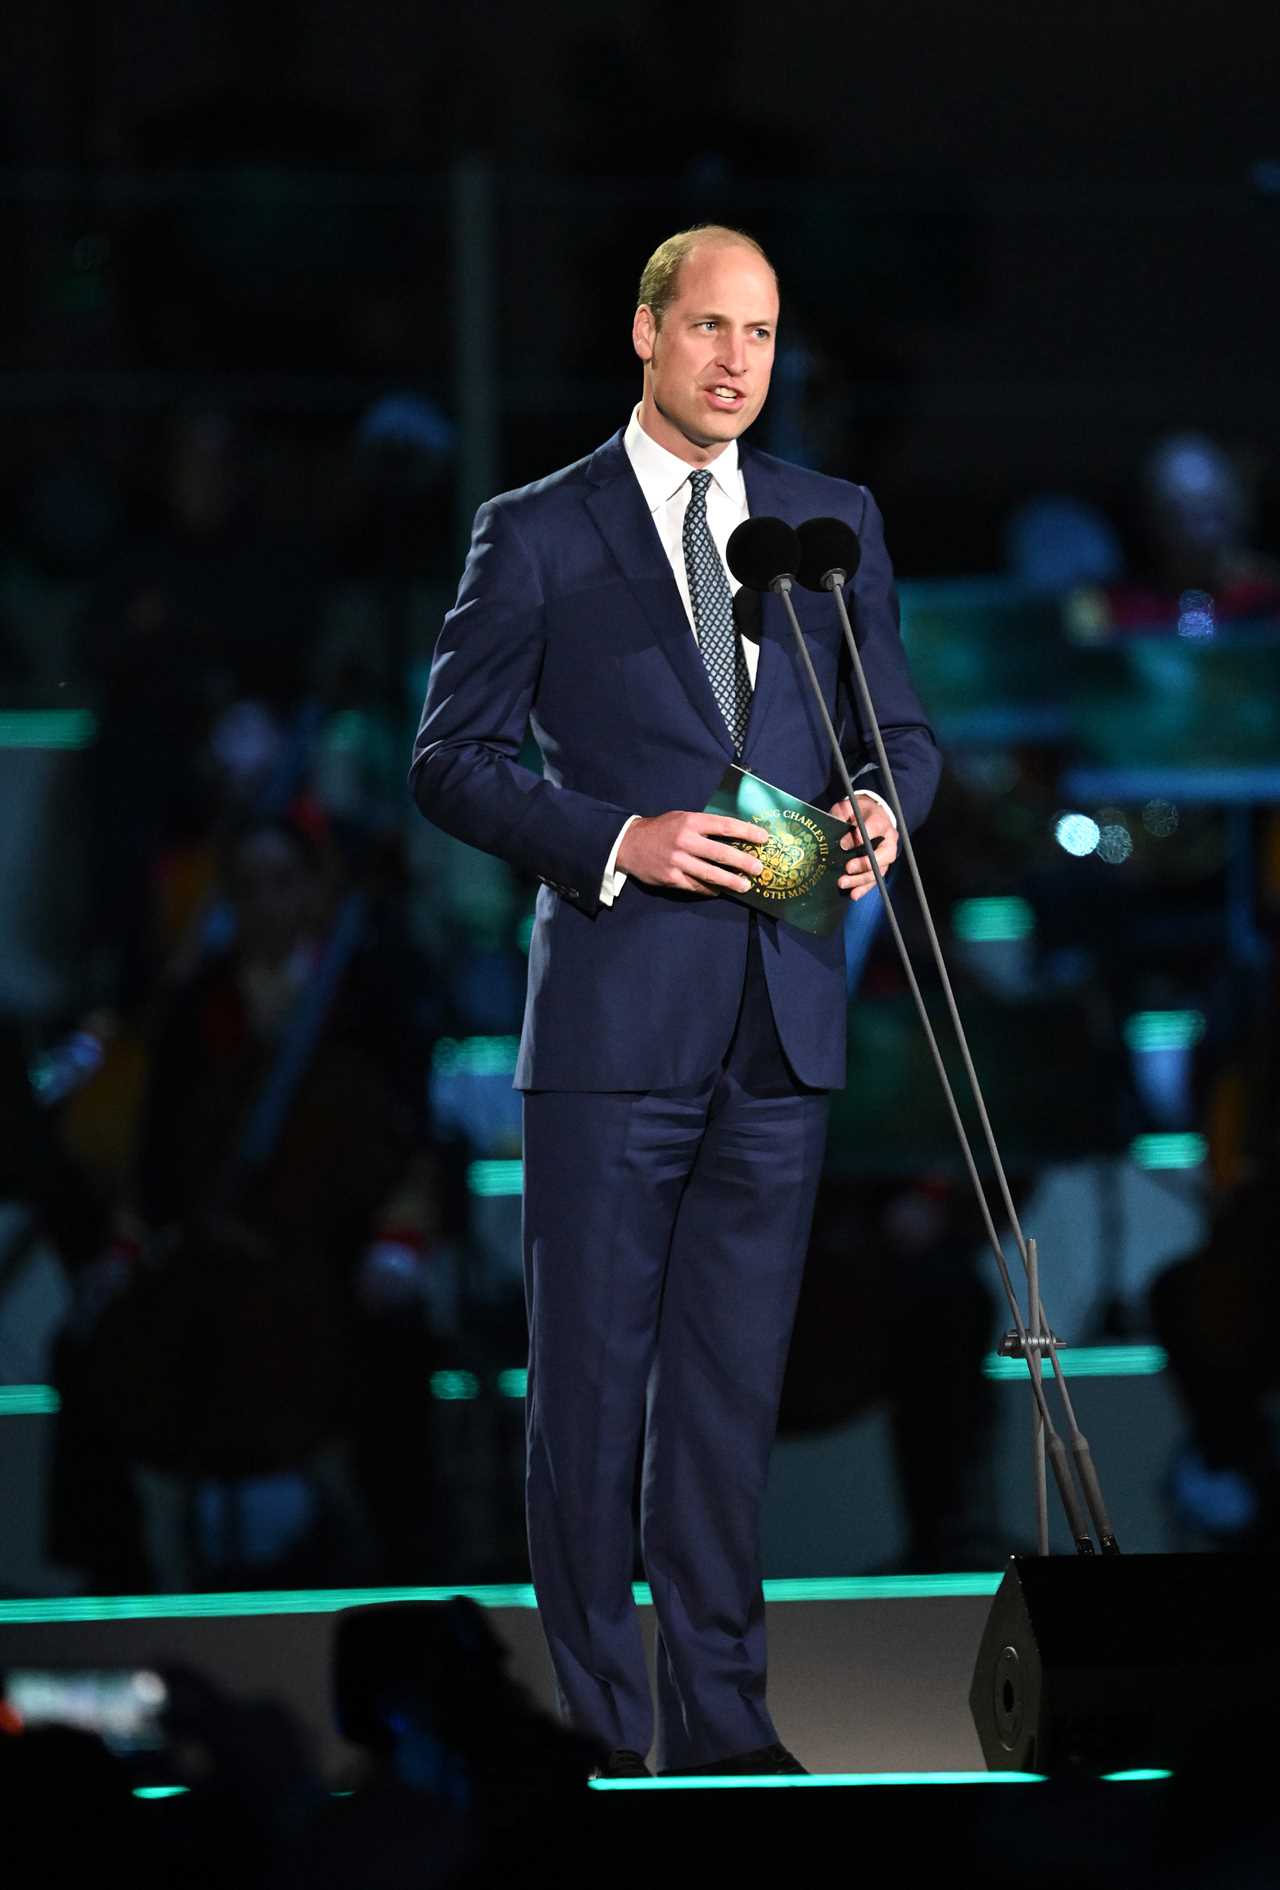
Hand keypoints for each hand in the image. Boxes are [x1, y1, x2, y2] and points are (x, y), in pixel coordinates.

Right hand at [616, 811, 770, 896]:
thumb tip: (735, 835)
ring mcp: (677, 861)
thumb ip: (704, 826)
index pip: (725, 825)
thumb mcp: (682, 818)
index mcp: (691, 822)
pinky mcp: (671, 878)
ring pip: (710, 873)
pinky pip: (696, 886)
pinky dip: (710, 889)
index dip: (746, 832)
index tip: (764, 838)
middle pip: (721, 853)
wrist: (629, 844)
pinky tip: (720, 891)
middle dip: (743, 862)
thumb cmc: (662, 829)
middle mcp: (685, 841)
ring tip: (745, 886)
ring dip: (730, 881)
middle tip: (759, 869)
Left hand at [831, 795, 897, 900]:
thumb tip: (842, 837)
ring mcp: (886, 854)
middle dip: (866, 863)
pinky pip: (875, 879)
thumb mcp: (848, 807)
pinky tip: (853, 894)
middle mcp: (889, 839)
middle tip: (847, 867)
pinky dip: (864, 888)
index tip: (844, 844)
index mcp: (881, 820)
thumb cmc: (856, 811)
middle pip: (885, 854)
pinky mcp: (881, 866)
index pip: (875, 827)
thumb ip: (843, 815)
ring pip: (880, 870)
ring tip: (842, 883)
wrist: (869, 815)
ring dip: (861, 879)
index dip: (863, 835)